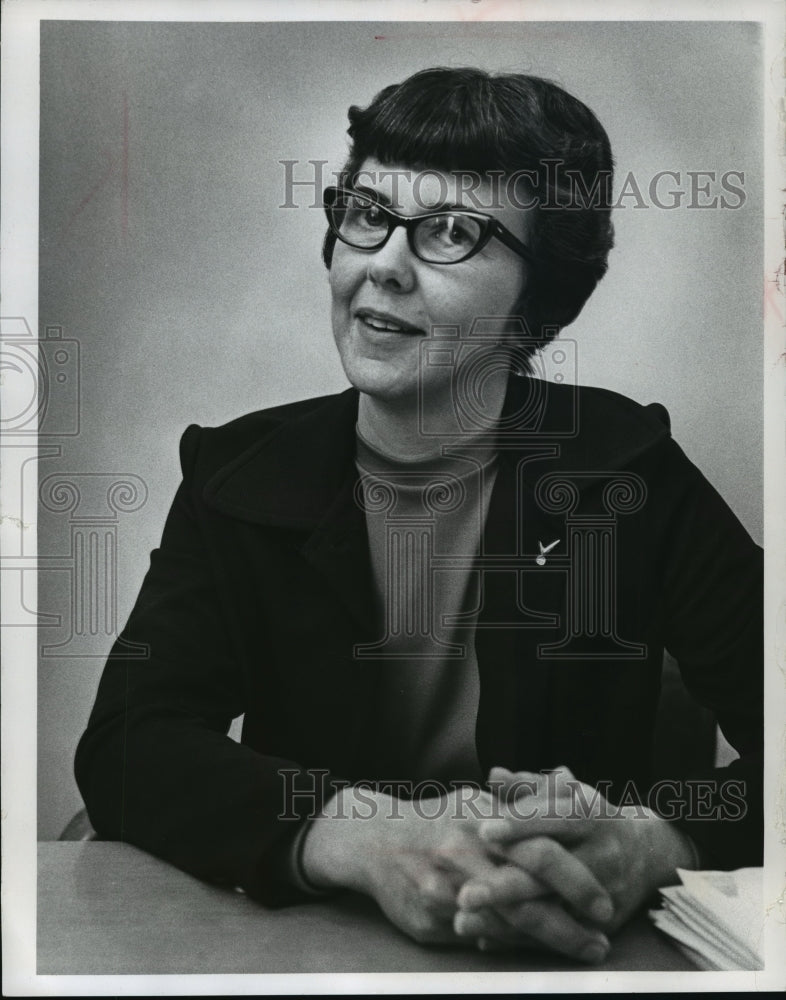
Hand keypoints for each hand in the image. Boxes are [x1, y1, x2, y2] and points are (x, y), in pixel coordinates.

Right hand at [300, 784, 613, 960]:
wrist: (373, 840)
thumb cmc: (436, 820)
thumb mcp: (477, 801)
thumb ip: (523, 799)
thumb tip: (570, 784)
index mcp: (480, 823)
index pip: (539, 852)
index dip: (576, 881)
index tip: (605, 902)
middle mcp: (463, 857)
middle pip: (526, 900)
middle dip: (568, 926)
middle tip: (601, 941)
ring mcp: (444, 892)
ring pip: (505, 928)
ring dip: (546, 944)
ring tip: (581, 950)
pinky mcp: (429, 920)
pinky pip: (479, 939)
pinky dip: (509, 946)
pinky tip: (533, 949)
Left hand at [456, 766, 697, 943]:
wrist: (648, 855)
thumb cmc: (592, 818)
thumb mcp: (568, 795)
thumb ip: (528, 786)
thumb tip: (493, 775)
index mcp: (591, 817)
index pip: (554, 819)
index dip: (520, 824)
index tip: (484, 831)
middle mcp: (601, 856)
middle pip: (549, 873)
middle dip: (505, 885)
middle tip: (464, 892)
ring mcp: (603, 895)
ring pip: (550, 911)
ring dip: (504, 919)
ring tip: (462, 920)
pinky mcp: (600, 926)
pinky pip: (555, 938)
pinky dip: (518, 939)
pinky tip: (483, 938)